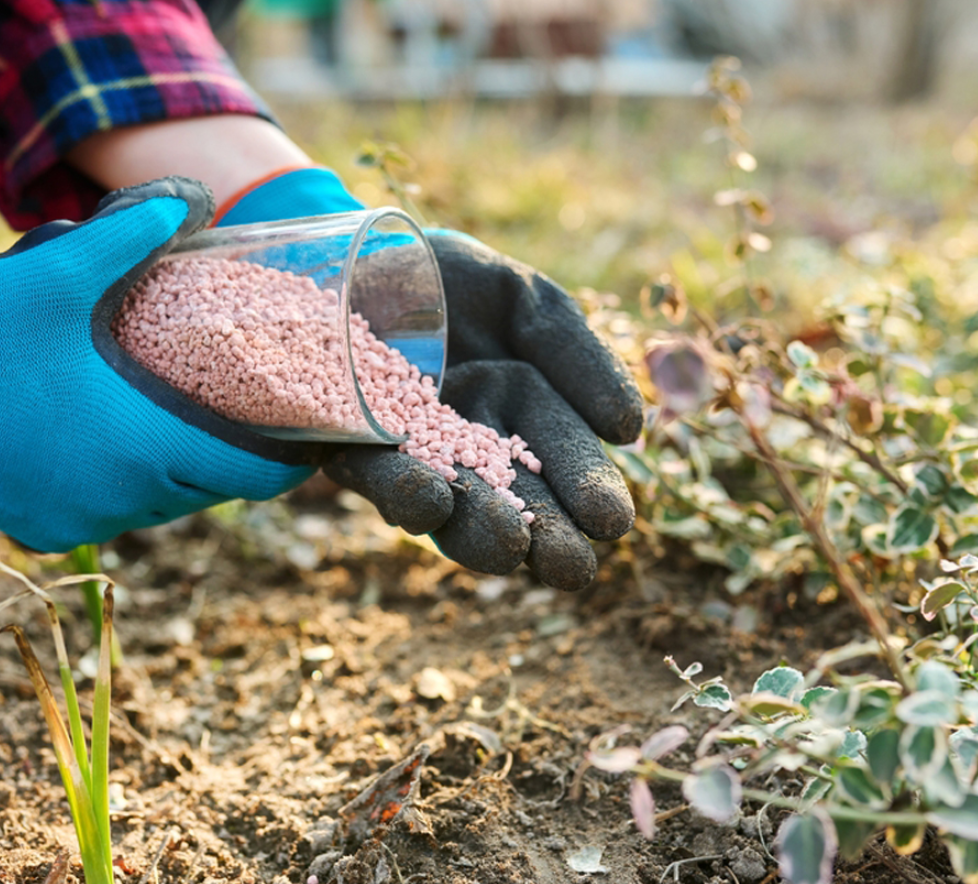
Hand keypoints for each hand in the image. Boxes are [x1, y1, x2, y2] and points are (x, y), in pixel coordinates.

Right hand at [0, 177, 324, 551]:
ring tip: (193, 423)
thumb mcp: (57, 271)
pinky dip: (134, 484)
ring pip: (164, 505)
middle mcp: (121, 497)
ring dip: (185, 472)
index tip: (311, 440)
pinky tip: (125, 443)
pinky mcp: (43, 526)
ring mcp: (80, 519)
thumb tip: (192, 195)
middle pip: (211, 491)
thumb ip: (132, 233)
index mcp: (142, 445)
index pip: (249, 476)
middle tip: (253, 417)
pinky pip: (116, 513)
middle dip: (238, 461)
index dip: (290, 462)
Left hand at [325, 234, 642, 589]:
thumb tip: (629, 430)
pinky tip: (430, 498)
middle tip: (571, 568)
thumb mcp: (525, 305)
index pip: (564, 463)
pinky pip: (377, 476)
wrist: (355, 253)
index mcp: (524, 417)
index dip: (588, 492)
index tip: (612, 522)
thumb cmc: (451, 281)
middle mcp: (469, 450)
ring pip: (449, 506)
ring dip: (478, 530)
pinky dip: (404, 491)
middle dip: (544, 536)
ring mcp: (411, 456)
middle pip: (514, 502)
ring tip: (510, 545)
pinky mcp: (348, 449)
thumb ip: (575, 357)